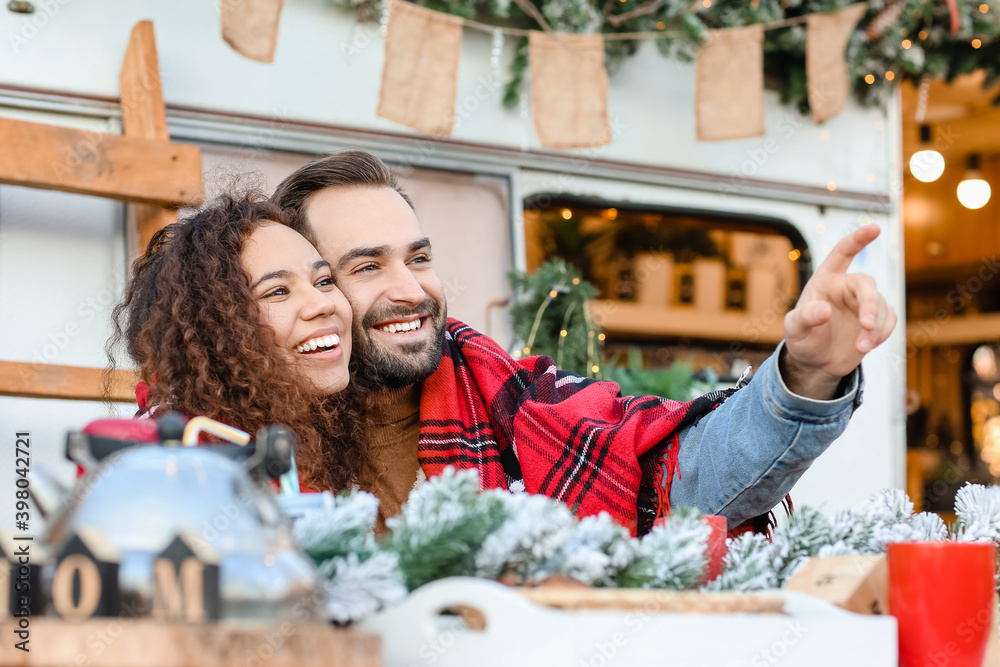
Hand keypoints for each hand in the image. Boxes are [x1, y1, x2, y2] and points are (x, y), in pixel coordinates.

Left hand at [781, 224, 896, 399]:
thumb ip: (806, 317)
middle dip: (870, 305)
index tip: (875, 228)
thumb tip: (824, 309)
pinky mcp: (877, 320)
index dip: (857, 240)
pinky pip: (890, 320)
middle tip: (867, 326)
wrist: (816, 362)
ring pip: (881, 306)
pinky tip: (867, 346)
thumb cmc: (802, 339)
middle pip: (867, 285)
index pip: (842, 254)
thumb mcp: (795, 329)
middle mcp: (847, 288)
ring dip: (875, 328)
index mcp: (826, 280)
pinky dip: (883, 333)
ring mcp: (863, 303)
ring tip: (861, 347)